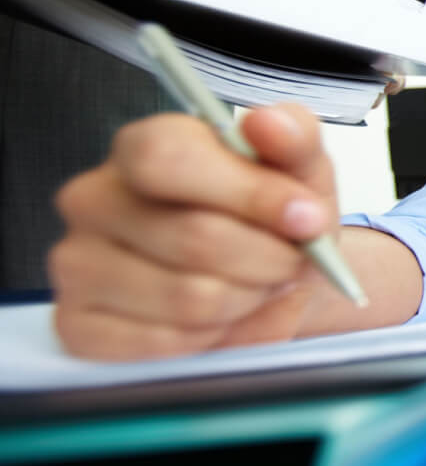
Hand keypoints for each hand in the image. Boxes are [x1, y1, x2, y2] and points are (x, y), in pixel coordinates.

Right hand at [49, 105, 340, 359]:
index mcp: (141, 146)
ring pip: (188, 296)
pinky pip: (166, 342)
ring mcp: (78, 264)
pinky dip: (216, 336)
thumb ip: (293, 138)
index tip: (306, 217)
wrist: (272, 281)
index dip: (248, 194)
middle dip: (268, 258)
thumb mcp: (300, 170)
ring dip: (248, 298)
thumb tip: (267, 123)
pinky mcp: (80, 326)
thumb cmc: (275, 219)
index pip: (166, 159)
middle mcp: (95, 200)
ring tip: (258, 285)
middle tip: (292, 261)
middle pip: (193, 237)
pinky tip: (222, 316)